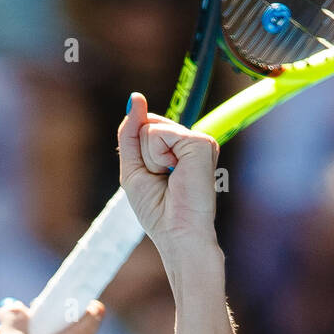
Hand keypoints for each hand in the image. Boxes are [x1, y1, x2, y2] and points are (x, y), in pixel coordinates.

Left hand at [118, 93, 220, 253]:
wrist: (179, 235)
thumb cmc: (159, 211)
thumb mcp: (134, 169)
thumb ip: (131, 133)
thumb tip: (135, 97)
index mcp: (179, 150)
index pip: (147, 126)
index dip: (139, 148)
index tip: (154, 177)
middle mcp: (191, 143)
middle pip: (147, 124)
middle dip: (143, 154)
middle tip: (162, 180)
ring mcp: (199, 141)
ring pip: (151, 127)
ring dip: (150, 158)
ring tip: (169, 178)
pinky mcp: (202, 143)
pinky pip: (159, 133)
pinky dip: (157, 156)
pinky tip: (175, 173)